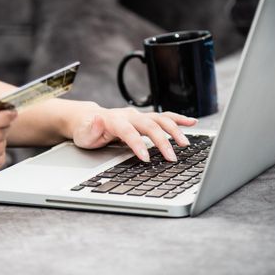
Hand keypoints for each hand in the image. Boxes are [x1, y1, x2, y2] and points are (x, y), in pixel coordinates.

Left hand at [71, 104, 197, 161]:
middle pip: (150, 125)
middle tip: (171, 158)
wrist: (88, 120)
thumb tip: (97, 119)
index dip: (138, 144)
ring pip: (160, 119)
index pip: (129, 131)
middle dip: (162, 141)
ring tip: (185, 144)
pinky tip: (192, 123)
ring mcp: (139, 116)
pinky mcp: (145, 118)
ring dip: (175, 130)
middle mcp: (129, 115)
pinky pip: (164, 116)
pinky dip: (178, 119)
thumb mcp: (83, 134)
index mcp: (114, 120)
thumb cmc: (86, 131)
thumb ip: (90, 128)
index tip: (147, 158)